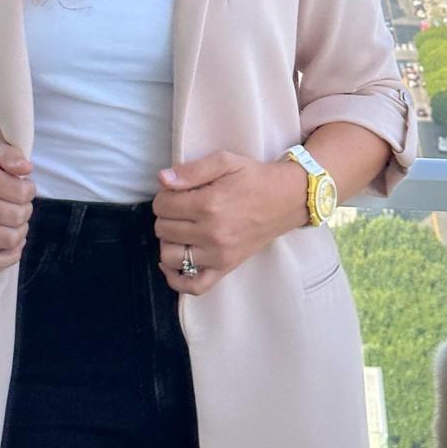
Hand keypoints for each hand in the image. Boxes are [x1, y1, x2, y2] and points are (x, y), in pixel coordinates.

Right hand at [0, 140, 35, 272]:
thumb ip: (10, 155)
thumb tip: (27, 169)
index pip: (21, 193)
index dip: (30, 190)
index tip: (24, 186)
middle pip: (17, 216)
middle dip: (26, 209)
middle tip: (19, 202)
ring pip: (9, 240)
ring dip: (21, 230)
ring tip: (15, 218)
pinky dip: (10, 256)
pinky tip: (13, 241)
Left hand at [152, 151, 308, 294]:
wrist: (284, 200)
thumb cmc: (252, 178)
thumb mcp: (224, 161)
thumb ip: (191, 170)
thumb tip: (162, 179)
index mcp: (209, 204)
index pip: (163, 205)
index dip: (164, 195)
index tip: (175, 191)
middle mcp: (212, 233)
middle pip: (163, 229)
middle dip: (165, 215)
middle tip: (180, 206)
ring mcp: (219, 255)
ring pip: (170, 256)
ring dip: (168, 241)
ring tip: (180, 228)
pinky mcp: (226, 268)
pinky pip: (194, 286)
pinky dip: (177, 278)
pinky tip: (172, 263)